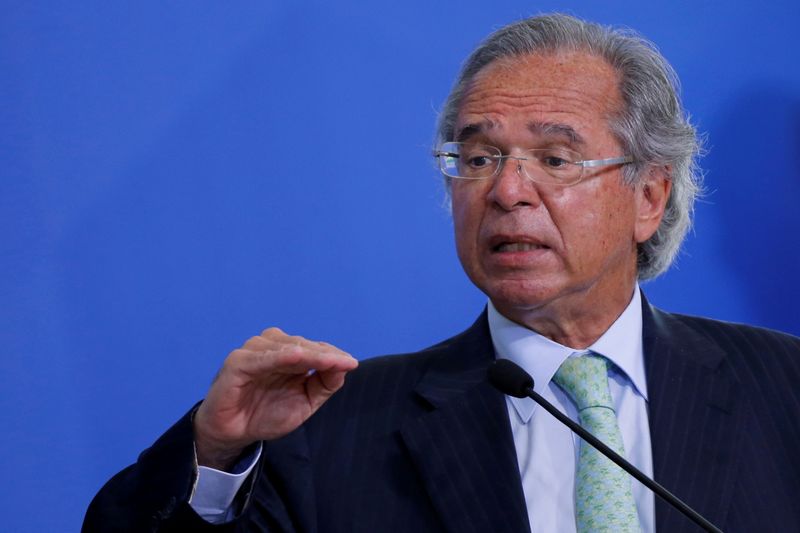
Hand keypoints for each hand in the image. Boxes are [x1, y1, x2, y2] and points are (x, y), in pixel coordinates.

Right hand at [193, 328, 358, 469]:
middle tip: (345, 363)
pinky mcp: (237, 363)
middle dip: (325, 355)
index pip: (315, 349)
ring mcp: (253, 352)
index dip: (333, 355)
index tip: (352, 364)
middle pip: (303, 345)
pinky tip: (296, 357)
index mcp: (288, 353)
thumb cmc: (267, 414)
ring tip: (328, 361)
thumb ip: (324, 384)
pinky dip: (279, 356)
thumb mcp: (304, 402)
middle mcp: (271, 347)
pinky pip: (261, 358)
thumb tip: (345, 366)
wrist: (234, 434)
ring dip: (308, 353)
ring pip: (286, 348)